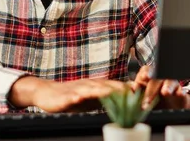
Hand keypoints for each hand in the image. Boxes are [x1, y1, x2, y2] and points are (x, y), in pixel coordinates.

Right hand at [9, 76, 127, 112]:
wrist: (46, 92)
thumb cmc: (70, 96)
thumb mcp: (91, 99)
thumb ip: (106, 99)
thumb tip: (125, 104)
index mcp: (97, 86)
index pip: (116, 86)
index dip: (129, 89)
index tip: (143, 93)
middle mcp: (89, 85)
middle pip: (108, 86)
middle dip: (121, 89)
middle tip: (135, 93)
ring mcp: (77, 89)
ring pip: (92, 89)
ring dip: (103, 91)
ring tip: (114, 93)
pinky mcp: (65, 96)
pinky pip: (72, 96)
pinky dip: (77, 96)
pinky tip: (80, 98)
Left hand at [132, 65, 189, 109]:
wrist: (167, 105)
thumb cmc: (151, 97)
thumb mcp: (142, 95)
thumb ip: (136, 91)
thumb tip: (128, 90)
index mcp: (149, 75)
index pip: (146, 71)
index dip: (144, 74)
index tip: (143, 78)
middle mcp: (160, 77)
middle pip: (156, 79)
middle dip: (151, 90)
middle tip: (146, 102)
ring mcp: (170, 83)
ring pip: (169, 81)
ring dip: (167, 87)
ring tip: (165, 93)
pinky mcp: (179, 91)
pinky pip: (180, 90)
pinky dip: (180, 92)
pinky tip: (179, 94)